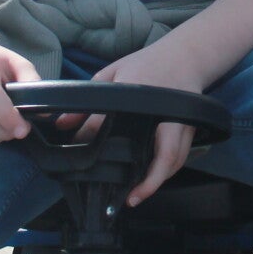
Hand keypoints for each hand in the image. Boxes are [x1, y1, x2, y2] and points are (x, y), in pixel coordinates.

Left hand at [94, 38, 213, 206]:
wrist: (186, 55)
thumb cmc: (147, 63)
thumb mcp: (113, 73)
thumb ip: (89, 98)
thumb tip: (62, 124)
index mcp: (140, 94)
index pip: (113, 121)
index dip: (96, 139)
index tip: (84, 157)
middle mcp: (165, 112)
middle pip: (164, 154)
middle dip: (150, 180)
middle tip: (129, 198)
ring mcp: (181, 121)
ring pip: (175, 160)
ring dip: (159, 180)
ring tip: (137, 195)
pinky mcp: (190, 128)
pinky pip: (180, 155)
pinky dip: (167, 171)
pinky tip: (151, 179)